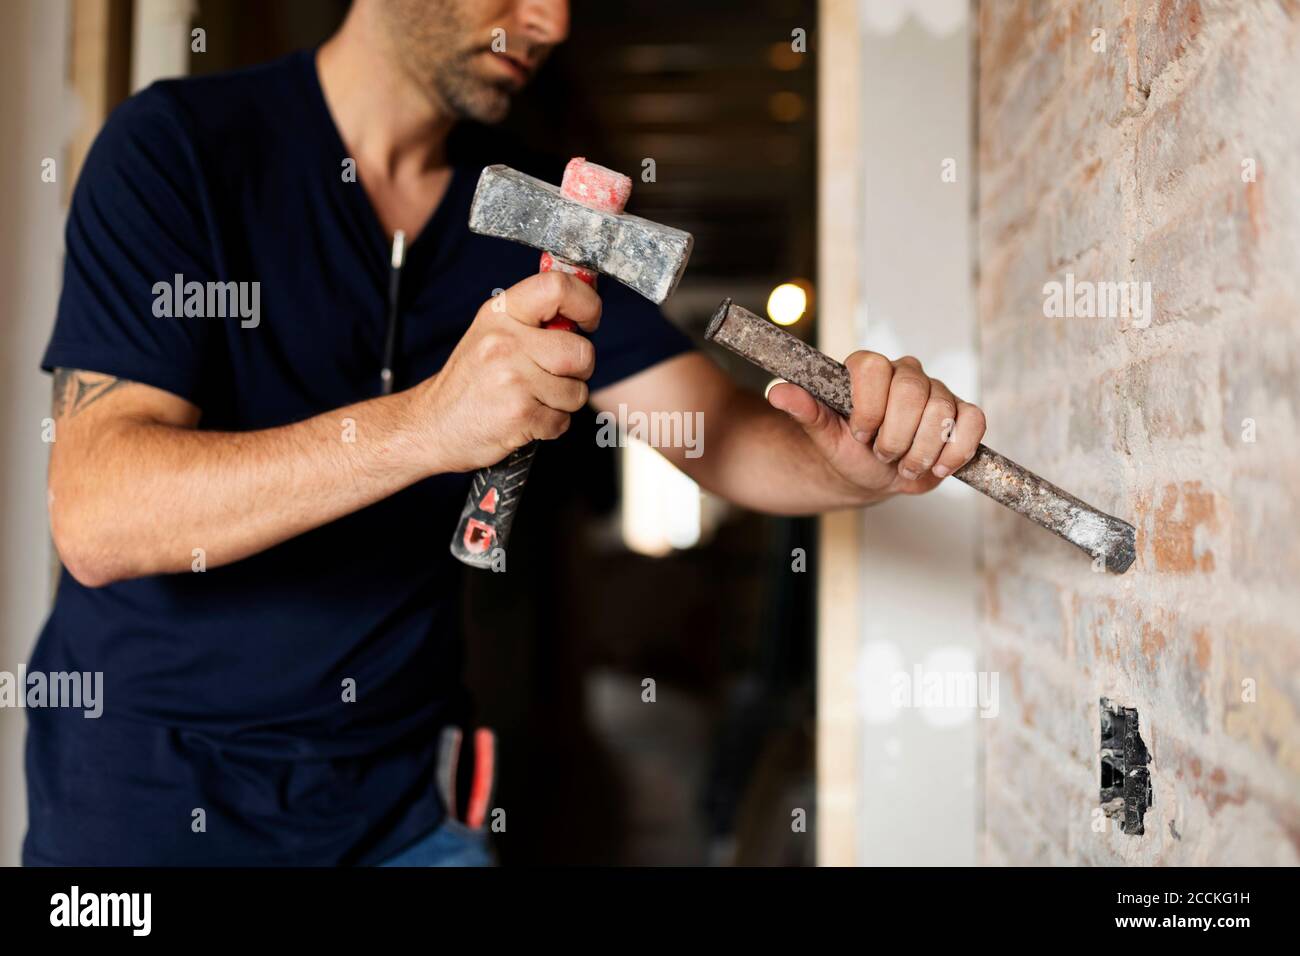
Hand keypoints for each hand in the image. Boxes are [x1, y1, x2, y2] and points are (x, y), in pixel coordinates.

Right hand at [413, 271, 599, 472]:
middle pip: (581, 351)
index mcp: (501, 313)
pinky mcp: (520, 413)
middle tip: (553, 375)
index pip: (557, 286)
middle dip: (579, 370)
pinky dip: (551, 425)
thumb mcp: (491, 333)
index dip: (587, 303)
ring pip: (577, 391)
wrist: (432, 425)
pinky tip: (525, 418)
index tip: (588, 321)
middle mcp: (505, 341)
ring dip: (563, 402)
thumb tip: (584, 303)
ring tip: (531, 398)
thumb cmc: (470, 381)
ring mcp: (512, 378)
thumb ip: (533, 319)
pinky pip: (563, 421)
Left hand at [767, 352, 985, 497]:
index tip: (860, 434)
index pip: (873, 368)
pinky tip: (938, 466)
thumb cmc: (845, 449)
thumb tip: (777, 391)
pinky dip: (957, 450)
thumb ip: (805, 410)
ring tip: (904, 465)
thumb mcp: (822, 434)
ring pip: (942, 410)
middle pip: (911, 391)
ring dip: (921, 449)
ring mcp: (937, 392)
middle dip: (895, 435)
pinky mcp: (962, 414)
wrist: (868, 474)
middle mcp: (905, 373)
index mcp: (868, 370)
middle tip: (883, 455)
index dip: (868, 406)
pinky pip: (973, 422)